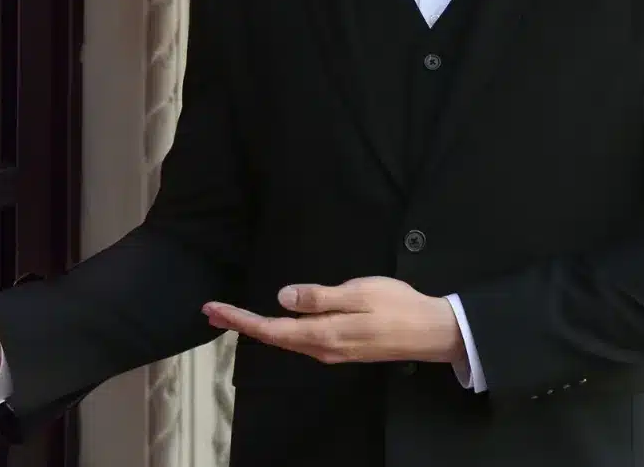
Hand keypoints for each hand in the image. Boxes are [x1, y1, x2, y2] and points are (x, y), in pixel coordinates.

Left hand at [202, 276, 462, 365]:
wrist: (432, 332)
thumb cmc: (397, 307)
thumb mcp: (358, 293)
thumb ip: (319, 297)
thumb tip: (282, 297)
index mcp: (323, 334)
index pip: (271, 329)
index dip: (240, 320)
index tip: (213, 310)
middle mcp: (321, 348)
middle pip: (273, 337)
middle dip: (241, 324)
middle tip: (211, 311)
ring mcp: (331, 350)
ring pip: (285, 340)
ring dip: (256, 327)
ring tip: (233, 315)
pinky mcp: (341, 347)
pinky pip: (299, 340)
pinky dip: (277, 329)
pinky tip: (272, 321)